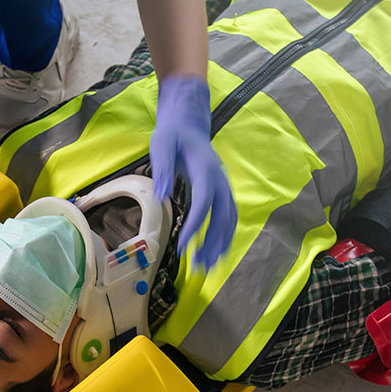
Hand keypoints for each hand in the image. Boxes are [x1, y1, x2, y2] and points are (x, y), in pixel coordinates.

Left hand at [150, 75, 235, 268]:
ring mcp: (225, 186)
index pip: (204, 201)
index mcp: (206, 168)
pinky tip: (215, 253)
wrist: (188, 125)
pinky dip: (225, 237)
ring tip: (207, 266)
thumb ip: (162, 168)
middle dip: (213, 242)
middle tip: (198, 265)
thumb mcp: (161, 144)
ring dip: (221, 244)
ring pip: (230, 219)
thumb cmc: (172, 135)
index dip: (196, 225)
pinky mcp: (223, 192)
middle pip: (223, 215)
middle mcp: (220, 179)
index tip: (184, 245)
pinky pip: (229, 217)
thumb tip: (162, 195)